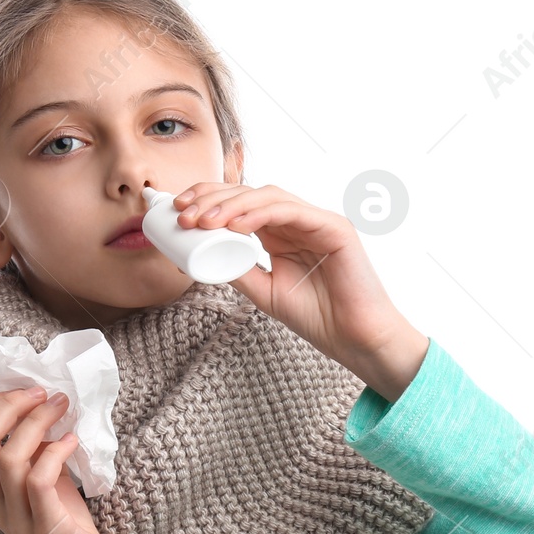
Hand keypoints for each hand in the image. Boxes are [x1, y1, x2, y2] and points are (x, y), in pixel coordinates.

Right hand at [0, 387, 123, 533]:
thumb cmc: (68, 529)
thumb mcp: (44, 483)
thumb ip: (34, 452)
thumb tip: (42, 407)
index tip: (25, 392)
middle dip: (8, 406)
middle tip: (42, 393)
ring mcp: (18, 516)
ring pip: (7, 457)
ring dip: (36, 423)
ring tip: (62, 408)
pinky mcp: (46, 526)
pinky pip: (38, 480)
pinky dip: (55, 452)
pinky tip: (73, 442)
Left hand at [171, 182, 429, 400]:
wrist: (356, 339)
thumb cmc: (318, 317)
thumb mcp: (264, 292)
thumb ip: (238, 271)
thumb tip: (199, 257)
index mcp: (280, 234)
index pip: (240, 206)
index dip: (208, 202)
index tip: (178, 213)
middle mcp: (297, 222)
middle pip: (249, 194)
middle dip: (211, 198)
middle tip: (182, 212)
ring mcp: (316, 221)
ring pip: (267, 196)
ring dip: (230, 204)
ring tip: (202, 220)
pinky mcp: (334, 227)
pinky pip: (291, 211)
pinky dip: (260, 213)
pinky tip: (235, 224)